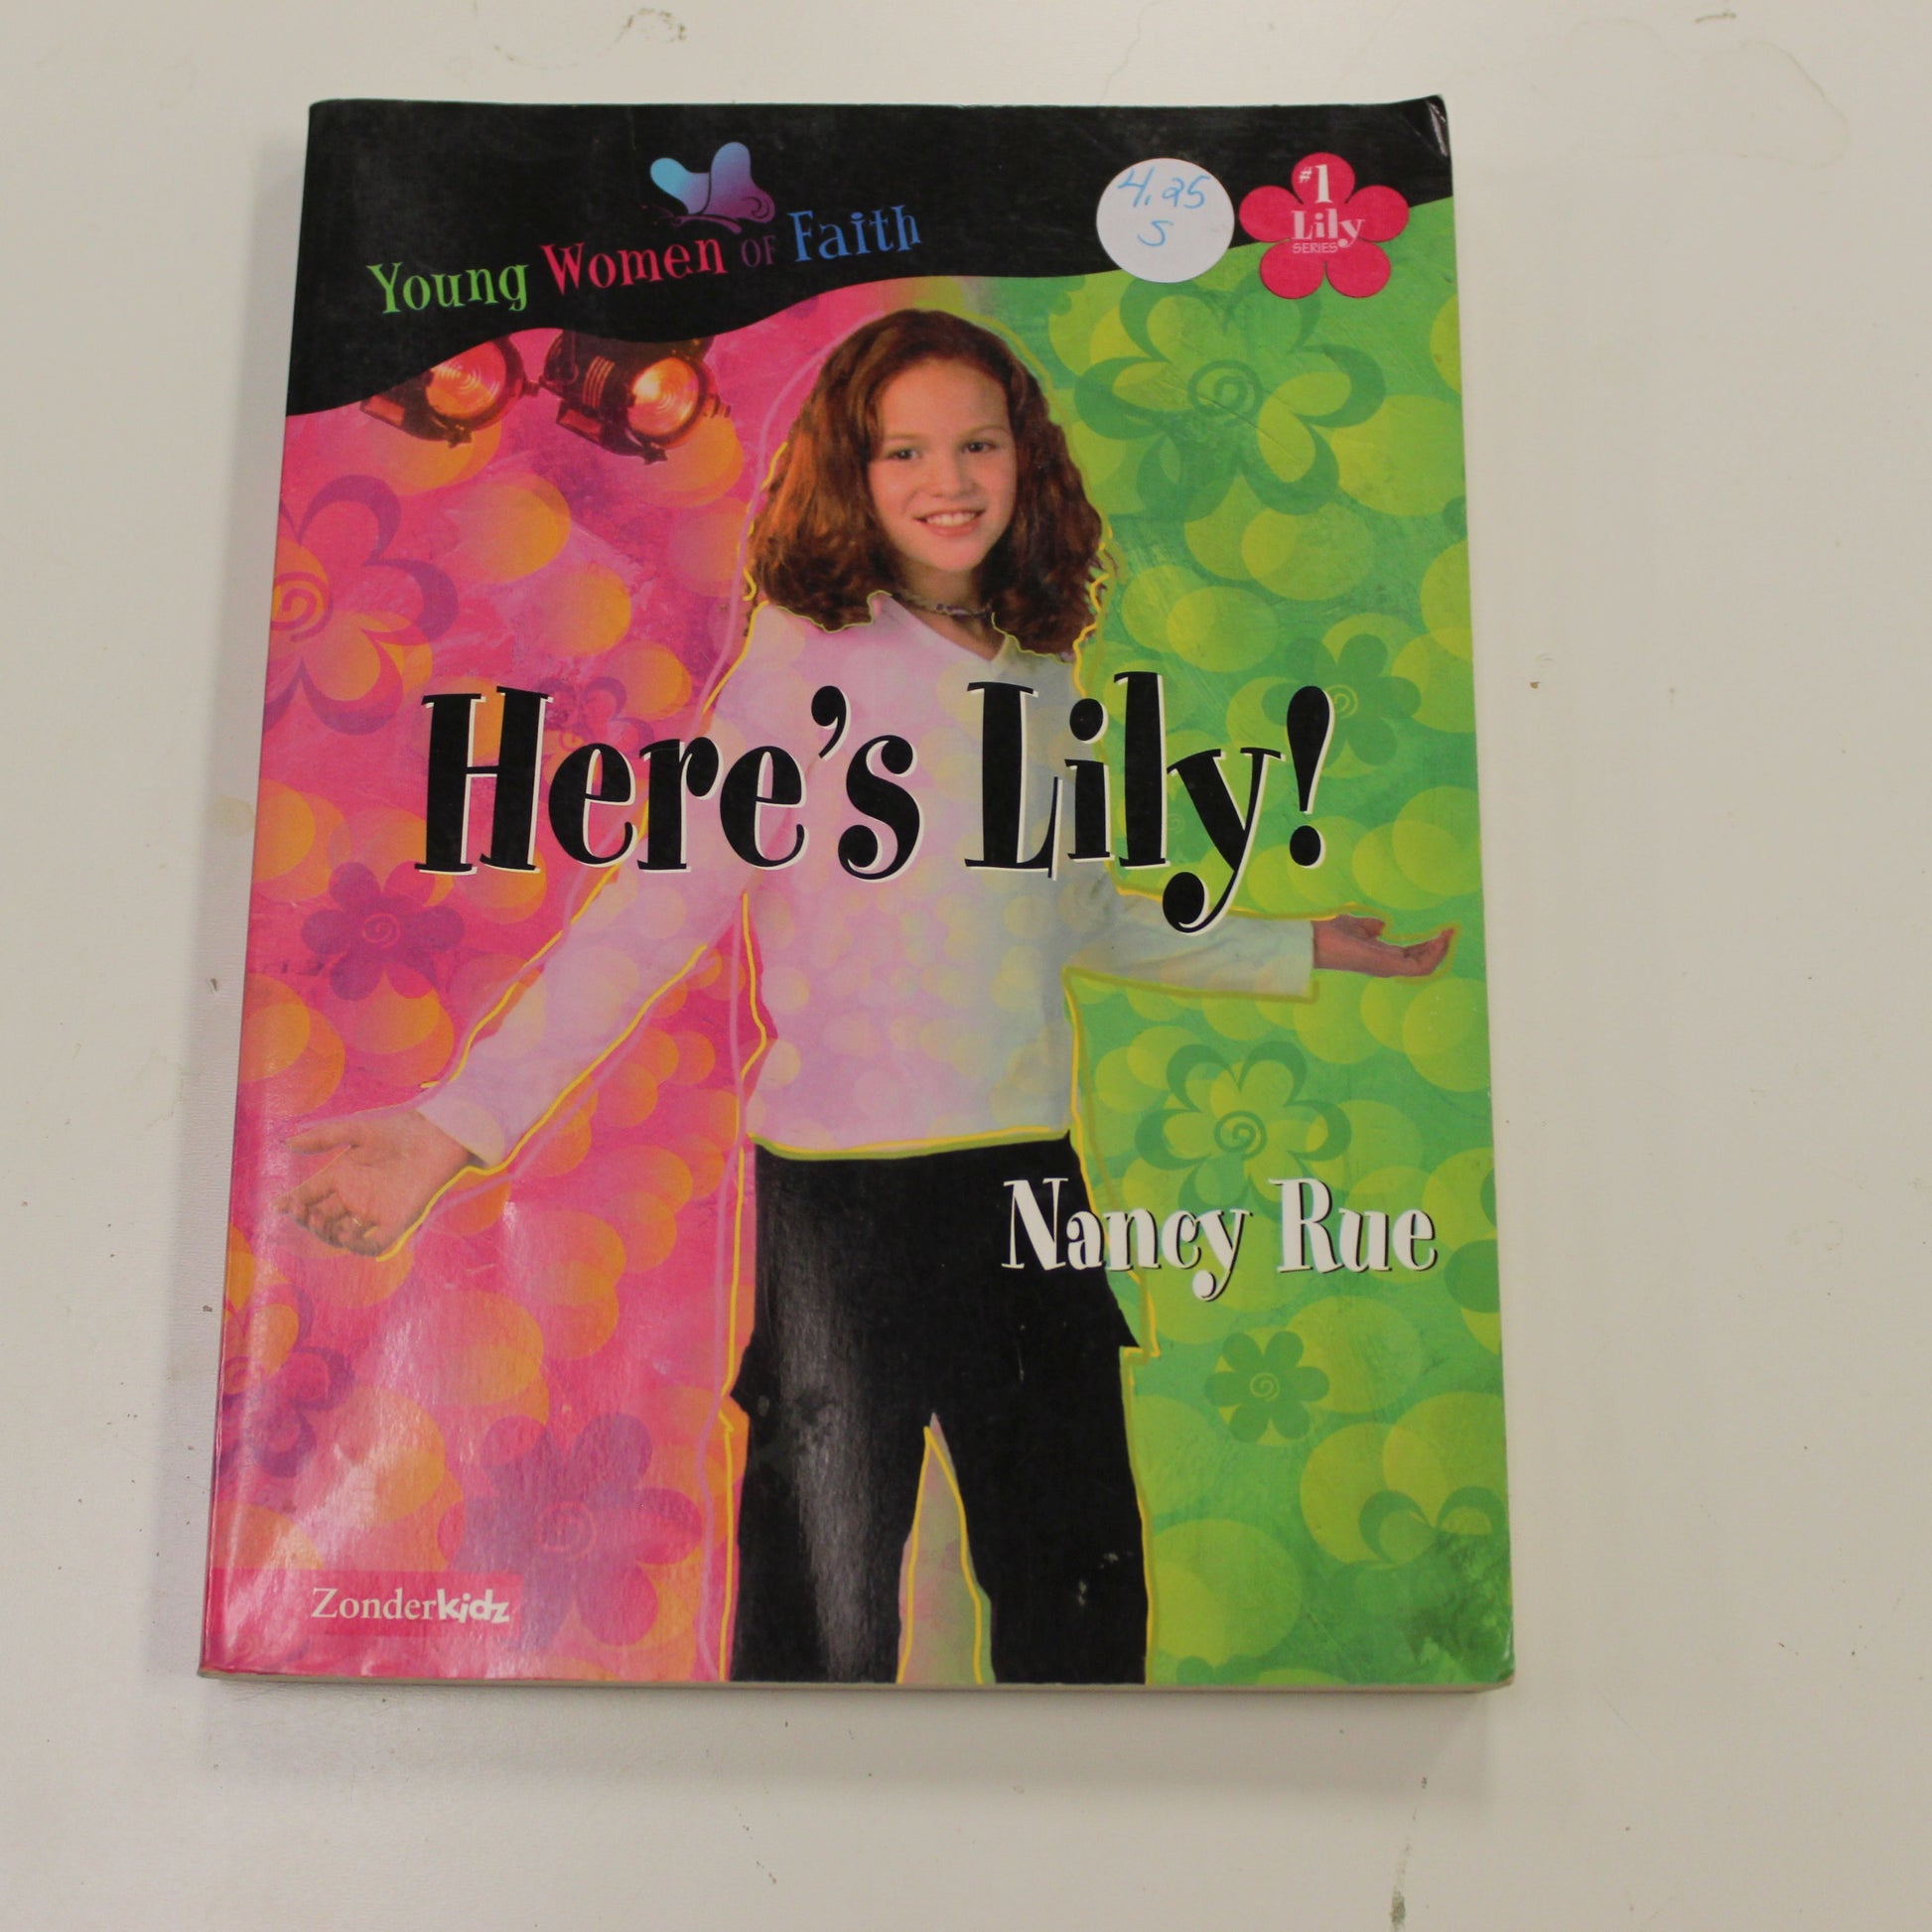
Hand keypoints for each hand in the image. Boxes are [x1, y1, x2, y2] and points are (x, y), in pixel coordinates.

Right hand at [277, 1110, 475, 1254]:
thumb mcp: (357, 1131)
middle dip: (306, 1219)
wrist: (437, 1133)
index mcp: (343, 1176)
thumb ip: (324, 1137)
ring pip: (342, 1234)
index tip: (279, 1206)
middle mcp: (356, 1197)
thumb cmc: (400, 1129)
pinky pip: (374, 1243)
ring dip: (325, 1234)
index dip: (293, 1202)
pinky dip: (357, 1245)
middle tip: (298, 1210)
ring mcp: (375, 1211)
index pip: (310, 1195)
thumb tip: (287, 1142)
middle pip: (321, 1218)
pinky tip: (344, 1234)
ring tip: (316, 1220)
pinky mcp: (398, 1221)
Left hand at [1311, 914, 1452, 977]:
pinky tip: (1438, 939)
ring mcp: (1387, 968)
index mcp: (1382, 956)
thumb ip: (1372, 928)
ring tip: (1447, 935)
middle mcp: (1387, 965)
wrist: (1316, 938)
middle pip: (1422, 962)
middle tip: (1451, 931)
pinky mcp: (1386, 967)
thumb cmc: (1331, 933)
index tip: (1444, 931)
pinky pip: (1418, 968)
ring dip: (1439, 952)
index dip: (1430, 945)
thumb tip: (1382, 925)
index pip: (1413, 956)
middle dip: (1439, 948)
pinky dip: (1431, 955)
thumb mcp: (1358, 927)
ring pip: (1424, 968)